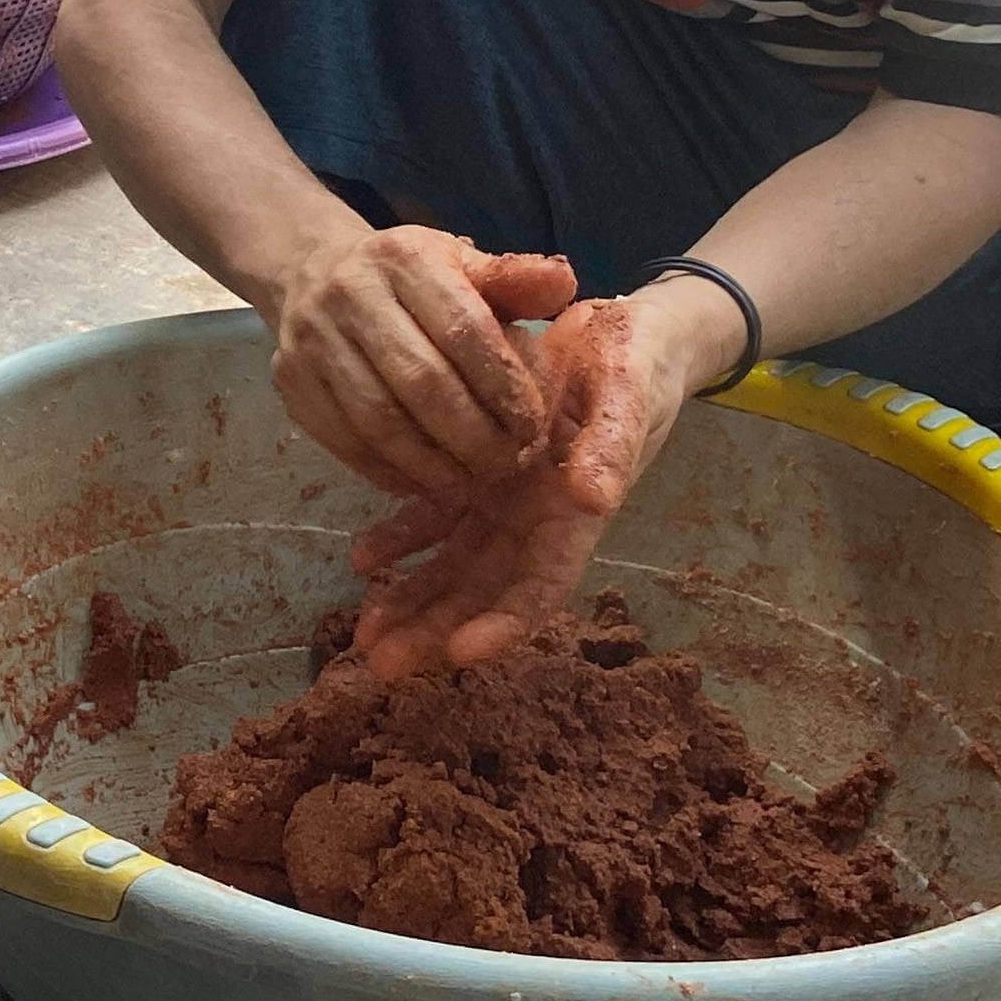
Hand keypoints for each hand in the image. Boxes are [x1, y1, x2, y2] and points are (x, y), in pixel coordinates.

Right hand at [258, 225, 578, 498]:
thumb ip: (514, 280)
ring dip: (431, 462)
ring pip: (378, 420)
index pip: (462, 328)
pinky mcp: (290, 382)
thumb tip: (564, 286)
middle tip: (507, 464)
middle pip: (419, 381)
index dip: (503, 385)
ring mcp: (312, 340)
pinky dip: (388, 470)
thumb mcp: (461, 263)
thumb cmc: (408, 278)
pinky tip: (424, 480)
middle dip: (472, 434)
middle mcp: (350, 293)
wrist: (311, 272)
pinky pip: (344, 441)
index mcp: (404, 256)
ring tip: (469, 480)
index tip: (533, 425)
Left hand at [344, 276, 744, 678]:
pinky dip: (402, 539)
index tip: (460, 655)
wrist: (624, 333)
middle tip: (381, 666)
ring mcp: (506, 500)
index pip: (541, 585)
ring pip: (453, 565)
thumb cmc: (637, 365)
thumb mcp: (630, 393)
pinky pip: (435, 517)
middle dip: (436, 632)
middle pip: (484, 591)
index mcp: (577, 514)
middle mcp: (538, 520)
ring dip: (411, 600)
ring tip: (364, 634)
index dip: (505, 624)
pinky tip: (364, 559)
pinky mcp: (479, 473)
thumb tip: (593, 496)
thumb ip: (612, 444)